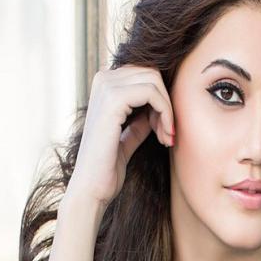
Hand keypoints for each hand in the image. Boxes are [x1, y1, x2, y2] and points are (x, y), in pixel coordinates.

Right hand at [66, 64, 174, 209]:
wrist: (92, 186)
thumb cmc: (108, 164)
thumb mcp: (130, 133)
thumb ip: (142, 117)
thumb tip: (160, 104)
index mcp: (105, 84)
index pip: (147, 74)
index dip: (162, 99)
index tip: (164, 128)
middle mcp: (103, 79)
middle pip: (153, 73)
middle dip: (167, 102)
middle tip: (168, 133)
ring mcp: (106, 87)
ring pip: (155, 81)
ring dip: (168, 110)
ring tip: (166, 136)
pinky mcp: (112, 100)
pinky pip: (152, 93)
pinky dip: (165, 113)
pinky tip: (164, 135)